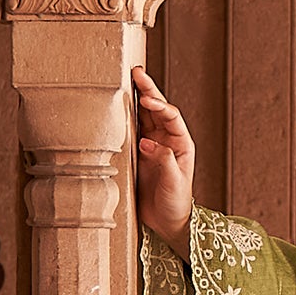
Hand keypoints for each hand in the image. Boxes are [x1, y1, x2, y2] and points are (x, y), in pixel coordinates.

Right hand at [131, 67, 193, 252]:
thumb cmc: (176, 203)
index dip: (160, 105)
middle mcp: (167, 140)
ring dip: (135, 98)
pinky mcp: (137, 154)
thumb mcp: (175, 183)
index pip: (171, 116)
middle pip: (157, 109)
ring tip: (125, 79)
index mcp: (181, 143)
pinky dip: (123, 118)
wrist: (167, 222)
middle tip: (136, 71)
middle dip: (148, 89)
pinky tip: (115, 106)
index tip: (147, 99)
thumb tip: (148, 143)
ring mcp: (151, 145)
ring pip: (143, 116)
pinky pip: (130, 131)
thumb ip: (164, 161)